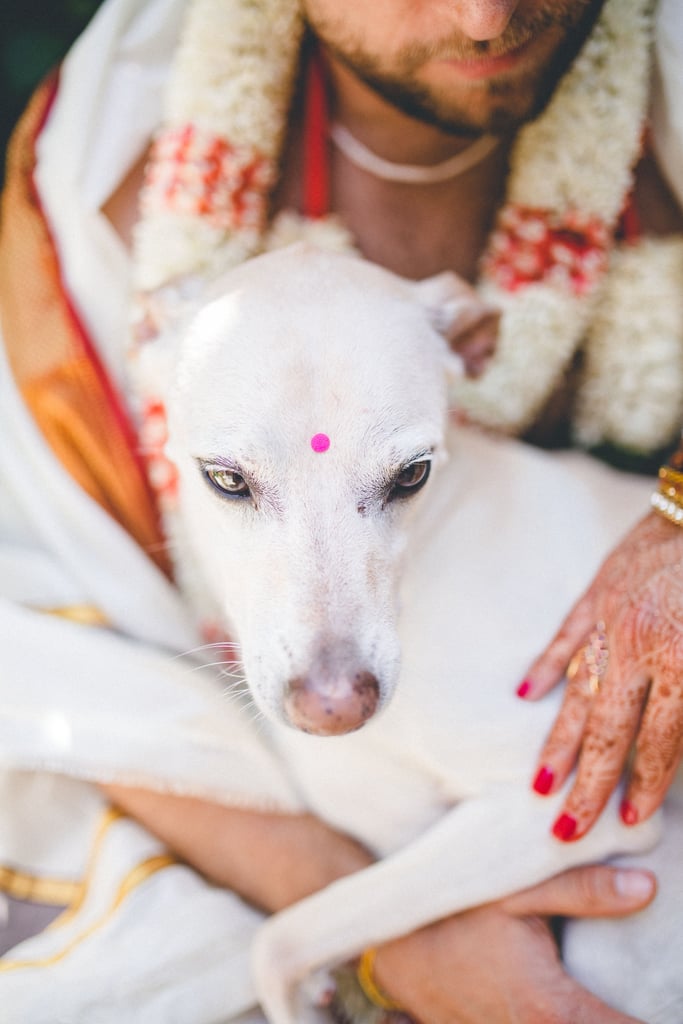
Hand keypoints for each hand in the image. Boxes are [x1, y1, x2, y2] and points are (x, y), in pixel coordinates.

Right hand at [372, 865, 655, 1023]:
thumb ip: (583, 890)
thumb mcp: (516, 889)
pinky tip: (561, 1007)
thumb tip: (646, 888)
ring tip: (606, 1005)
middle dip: (622, 1022)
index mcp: (551, 1007)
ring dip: (586, 1022)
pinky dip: (552, 1021)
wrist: (390, 939)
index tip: (673, 1009)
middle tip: (650, 1006)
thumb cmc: (454, 910)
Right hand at [520, 511, 682, 839]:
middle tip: (566, 827)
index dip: (645, 783)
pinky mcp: (595, 594)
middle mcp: (636, 647)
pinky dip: (544, 667)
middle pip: (607, 728)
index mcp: (680, 659)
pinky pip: (564, 638)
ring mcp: (609, 620)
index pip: (659, 740)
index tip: (629, 820)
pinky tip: (524, 693)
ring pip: (577, 692)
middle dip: (588, 783)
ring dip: (559, 740)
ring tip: (540, 781)